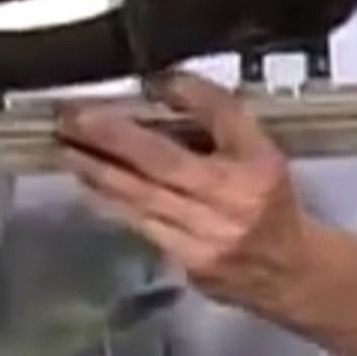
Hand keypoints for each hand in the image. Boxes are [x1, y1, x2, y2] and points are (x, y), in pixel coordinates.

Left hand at [55, 72, 319, 317]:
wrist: (290, 271)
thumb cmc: (268, 199)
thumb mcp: (258, 148)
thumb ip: (216, 113)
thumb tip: (161, 83)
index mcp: (255, 165)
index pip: (219, 119)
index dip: (184, 98)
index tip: (140, 85)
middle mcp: (231, 202)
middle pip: (162, 163)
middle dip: (110, 139)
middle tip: (70, 118)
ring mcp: (207, 238)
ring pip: (141, 199)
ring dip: (97, 171)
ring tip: (66, 147)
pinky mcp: (188, 265)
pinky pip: (141, 226)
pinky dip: (111, 202)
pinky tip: (87, 183)